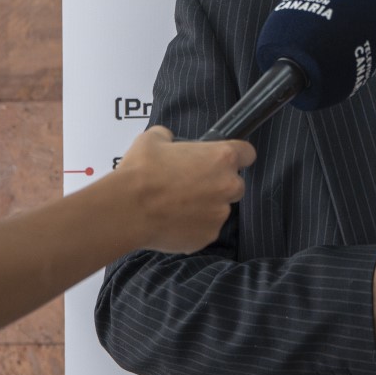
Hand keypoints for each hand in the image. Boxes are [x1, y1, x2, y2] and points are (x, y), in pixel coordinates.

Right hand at [115, 126, 254, 252]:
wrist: (127, 209)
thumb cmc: (142, 171)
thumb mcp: (154, 139)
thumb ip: (170, 138)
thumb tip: (169, 141)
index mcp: (222, 157)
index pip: (247, 153)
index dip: (236, 155)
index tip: (224, 160)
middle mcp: (228, 185)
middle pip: (236, 184)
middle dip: (219, 185)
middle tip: (192, 185)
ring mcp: (219, 214)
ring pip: (219, 209)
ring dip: (205, 207)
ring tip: (176, 205)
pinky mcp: (208, 236)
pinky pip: (205, 229)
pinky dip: (194, 226)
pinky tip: (172, 221)